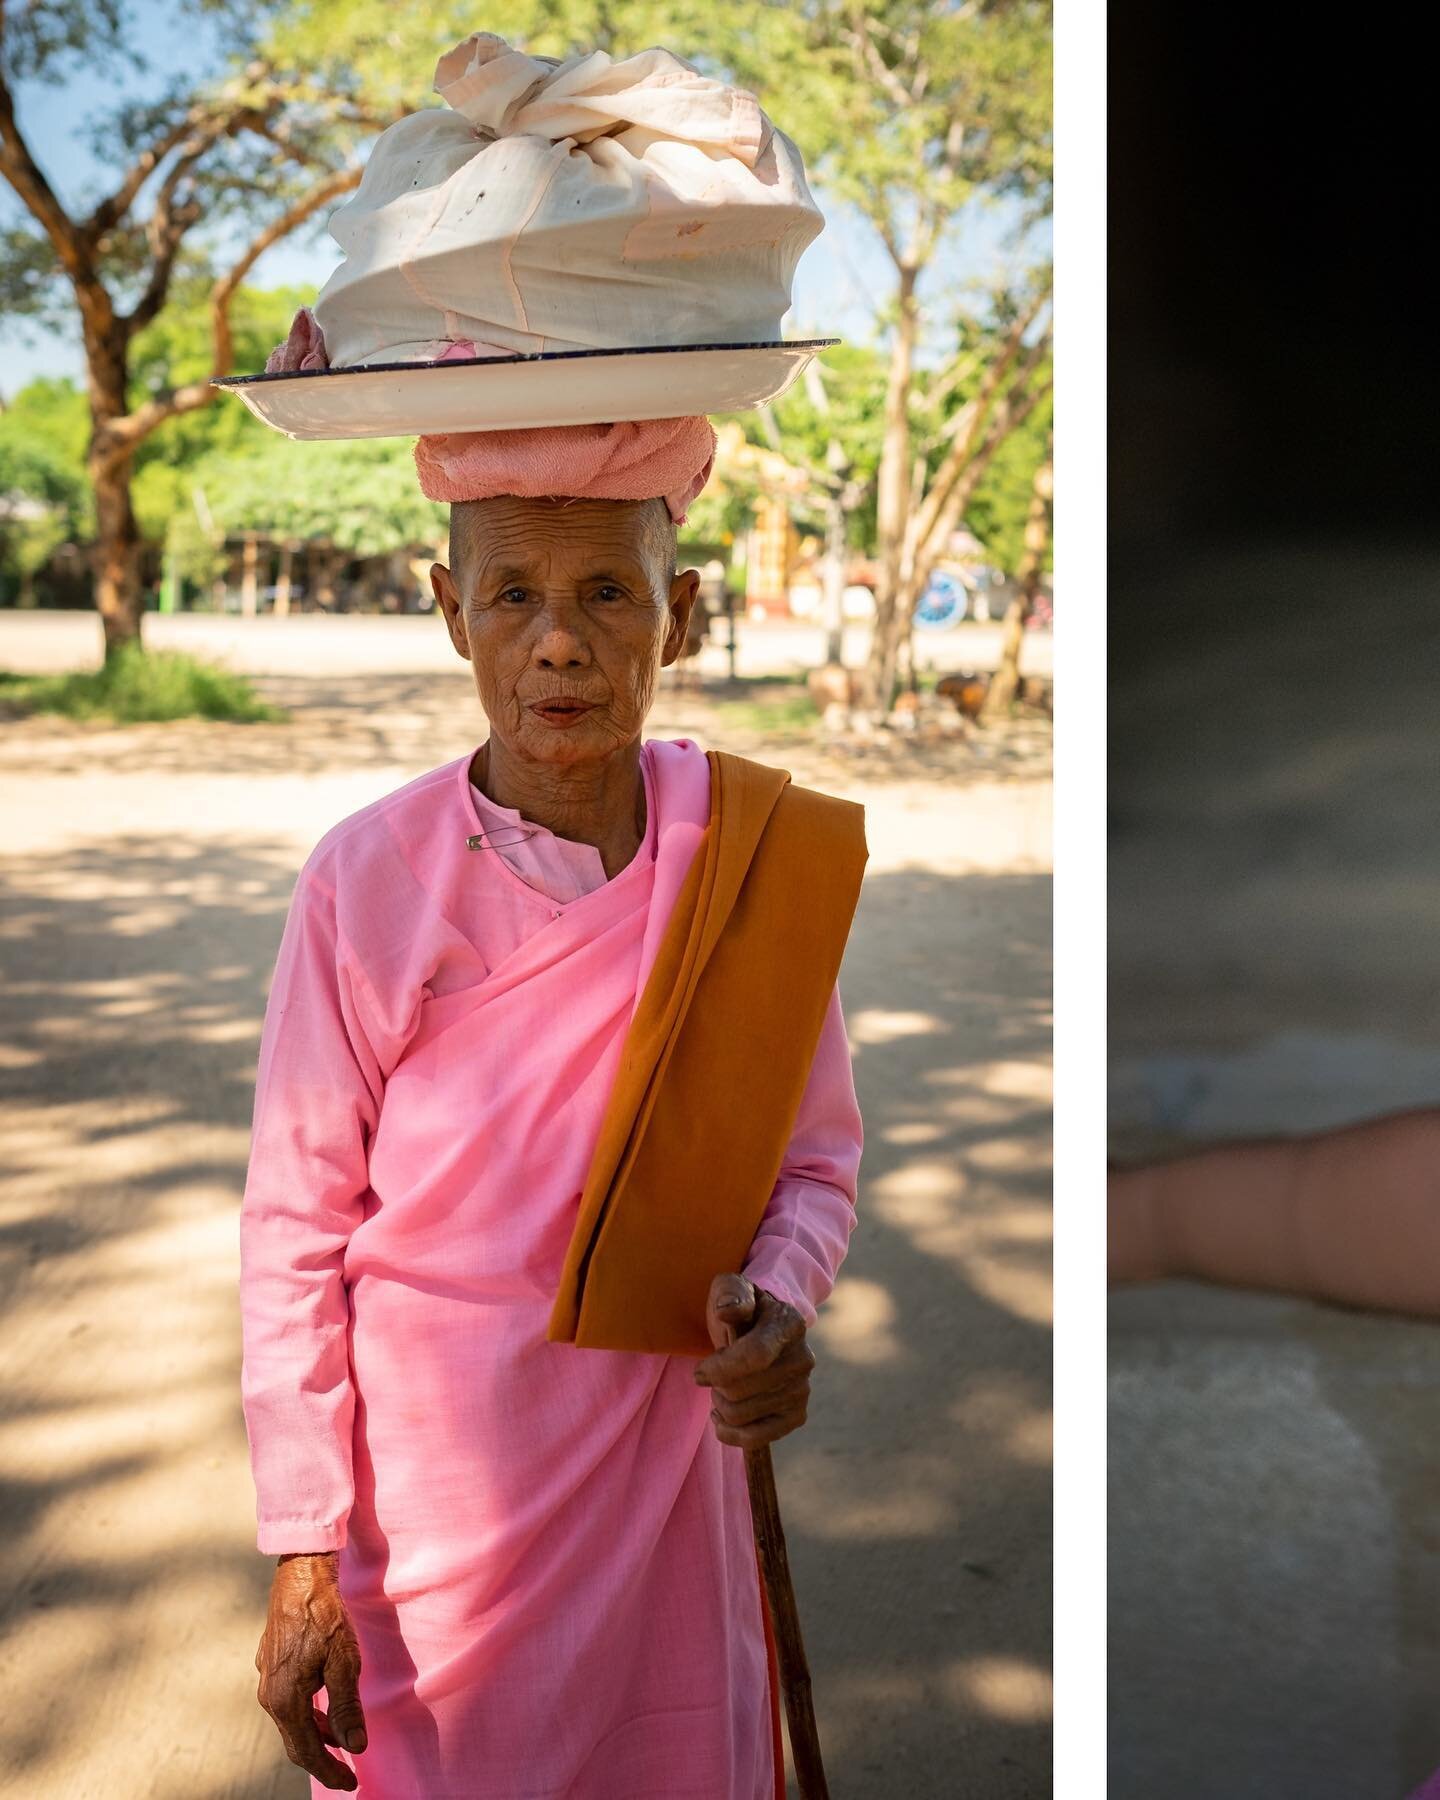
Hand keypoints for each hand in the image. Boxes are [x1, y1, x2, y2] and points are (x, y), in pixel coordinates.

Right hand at [255, 1551, 366, 1791]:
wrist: (300, 1576)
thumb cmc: (325, 1617)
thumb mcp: (344, 1662)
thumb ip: (346, 1707)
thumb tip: (355, 1746)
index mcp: (286, 1701)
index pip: (307, 1751)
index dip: (329, 1771)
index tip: (351, 1783)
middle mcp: (270, 1695)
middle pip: (296, 1740)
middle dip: (322, 1759)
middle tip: (347, 1772)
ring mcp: (267, 1678)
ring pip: (291, 1720)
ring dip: (315, 1734)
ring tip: (340, 1741)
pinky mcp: (270, 1663)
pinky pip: (288, 1700)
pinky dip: (307, 1713)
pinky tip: (323, 1707)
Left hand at [693, 1272, 814, 1448]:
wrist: (762, 1330)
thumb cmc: (741, 1310)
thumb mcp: (731, 1289)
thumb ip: (730, 1293)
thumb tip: (728, 1310)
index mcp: (789, 1324)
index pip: (754, 1356)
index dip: (720, 1368)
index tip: (699, 1371)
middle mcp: (803, 1358)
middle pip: (741, 1390)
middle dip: (715, 1385)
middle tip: (713, 1374)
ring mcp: (802, 1390)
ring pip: (742, 1415)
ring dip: (720, 1405)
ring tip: (721, 1389)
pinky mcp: (797, 1416)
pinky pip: (756, 1439)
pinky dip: (730, 1433)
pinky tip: (723, 1416)